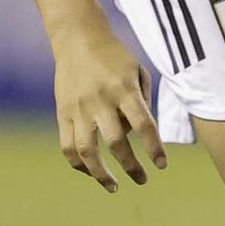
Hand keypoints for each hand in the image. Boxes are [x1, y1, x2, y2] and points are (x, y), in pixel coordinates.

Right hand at [54, 23, 167, 193]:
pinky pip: (68, 147)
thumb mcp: (137, 69)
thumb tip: (142, 132)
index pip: (143, 123)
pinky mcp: (62, 114)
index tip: (162, 165)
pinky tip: (91, 172)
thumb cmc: (114, 55)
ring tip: (114, 186)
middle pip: (116, 142)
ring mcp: (79, 109)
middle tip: (142, 180)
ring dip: (101, 174)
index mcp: (124, 88)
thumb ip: (144, 99)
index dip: (154, 147)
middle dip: (131, 166)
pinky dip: (79, 165)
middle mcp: (101, 100)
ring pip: (88, 151)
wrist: (78, 38)